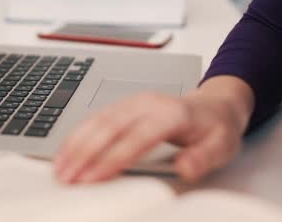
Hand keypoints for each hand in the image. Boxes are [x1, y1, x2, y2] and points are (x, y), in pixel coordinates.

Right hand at [54, 76, 253, 183]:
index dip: (113, 158)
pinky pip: (96, 118)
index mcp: (171, 114)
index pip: (136, 138)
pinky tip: (67, 151)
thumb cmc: (215, 129)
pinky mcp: (124, 105)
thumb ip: (204, 158)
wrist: (215, 106)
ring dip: (76, 145)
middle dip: (84, 154)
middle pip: (109, 127)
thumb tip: (186, 168)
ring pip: (97, 121)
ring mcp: (133, 102)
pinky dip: (78, 135)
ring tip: (60, 169)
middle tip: (67, 179)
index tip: (94, 179)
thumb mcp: (222, 146)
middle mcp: (147, 104)